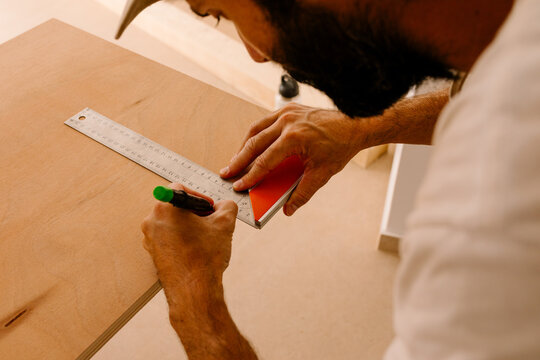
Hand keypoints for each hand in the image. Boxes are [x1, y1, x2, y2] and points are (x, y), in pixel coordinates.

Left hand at [141, 183, 237, 286]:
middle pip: (175, 206)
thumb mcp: (224, 224)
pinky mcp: (153, 252)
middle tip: (209, 222)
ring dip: (188, 226)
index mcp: (165, 208)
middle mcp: (152, 221)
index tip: (208, 207)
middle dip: (194, 212)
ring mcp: (150, 238)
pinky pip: (168, 237)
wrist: (194, 291)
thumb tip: (225, 206)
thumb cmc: (204, 259)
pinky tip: (196, 250)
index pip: (180, 188)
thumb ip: (227, 207)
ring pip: (171, 222)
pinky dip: (181, 239)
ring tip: (204, 238)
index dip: (199, 196)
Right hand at [220, 103, 367, 215]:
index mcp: (295, 138)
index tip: (238, 185)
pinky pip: (265, 121)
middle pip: (254, 143)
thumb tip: (288, 210)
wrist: (354, 124)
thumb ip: (303, 193)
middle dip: (238, 160)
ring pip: (256, 129)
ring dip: (244, 146)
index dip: (250, 176)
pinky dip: (256, 134)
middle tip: (227, 173)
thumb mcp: (322, 173)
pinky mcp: (288, 108)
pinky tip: (251, 145)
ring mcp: (287, 112)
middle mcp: (287, 122)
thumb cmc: (340, 147)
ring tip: (235, 160)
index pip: (265, 161)